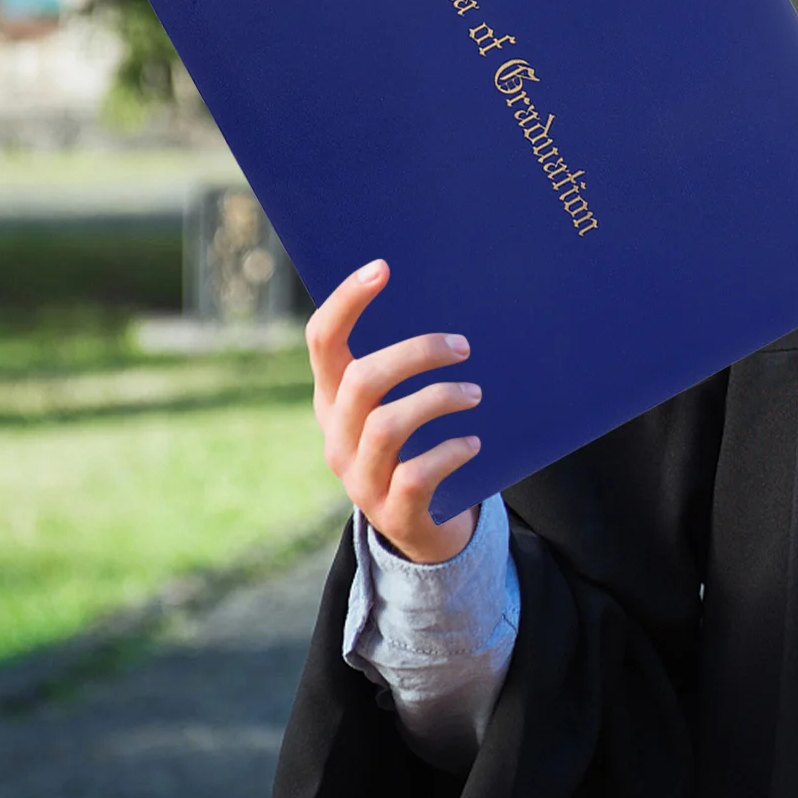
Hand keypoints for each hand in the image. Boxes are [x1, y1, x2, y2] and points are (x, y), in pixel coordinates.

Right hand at [306, 258, 481, 563]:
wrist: (423, 530)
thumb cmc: (415, 445)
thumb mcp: (396, 403)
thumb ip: (403, 364)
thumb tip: (449, 299)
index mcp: (332, 398)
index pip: (322, 340)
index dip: (346, 301)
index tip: (383, 267)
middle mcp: (336, 436)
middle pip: (361, 380)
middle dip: (416, 354)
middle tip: (463, 346)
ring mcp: (359, 478)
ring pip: (388, 425)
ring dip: (439, 399)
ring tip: (476, 393)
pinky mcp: (392, 512)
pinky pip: (417, 474)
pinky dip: (450, 451)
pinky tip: (474, 442)